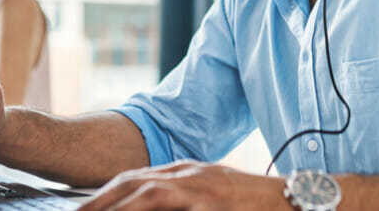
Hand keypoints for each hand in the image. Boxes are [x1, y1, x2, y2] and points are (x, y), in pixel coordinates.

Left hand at [79, 160, 286, 210]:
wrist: (296, 201)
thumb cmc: (255, 204)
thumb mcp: (213, 195)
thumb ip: (183, 199)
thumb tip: (152, 204)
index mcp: (186, 172)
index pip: (134, 179)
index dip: (104, 195)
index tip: (82, 210)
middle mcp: (188, 174)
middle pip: (130, 182)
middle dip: (97, 202)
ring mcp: (199, 187)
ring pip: (143, 192)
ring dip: (113, 207)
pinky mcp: (211, 202)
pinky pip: (165, 203)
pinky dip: (143, 209)